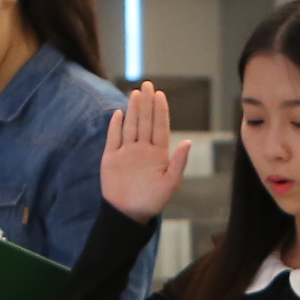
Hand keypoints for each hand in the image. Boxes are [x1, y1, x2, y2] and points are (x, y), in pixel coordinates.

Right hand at [101, 83, 189, 220]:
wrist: (129, 214)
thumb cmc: (153, 201)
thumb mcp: (171, 183)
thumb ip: (179, 162)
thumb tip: (187, 142)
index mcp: (158, 153)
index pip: (159, 127)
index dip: (160, 111)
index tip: (160, 95)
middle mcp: (142, 149)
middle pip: (144, 122)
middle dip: (146, 103)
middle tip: (147, 85)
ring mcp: (126, 152)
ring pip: (130, 126)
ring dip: (132, 110)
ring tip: (135, 94)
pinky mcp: (111, 158)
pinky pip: (113, 139)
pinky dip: (115, 126)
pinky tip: (118, 114)